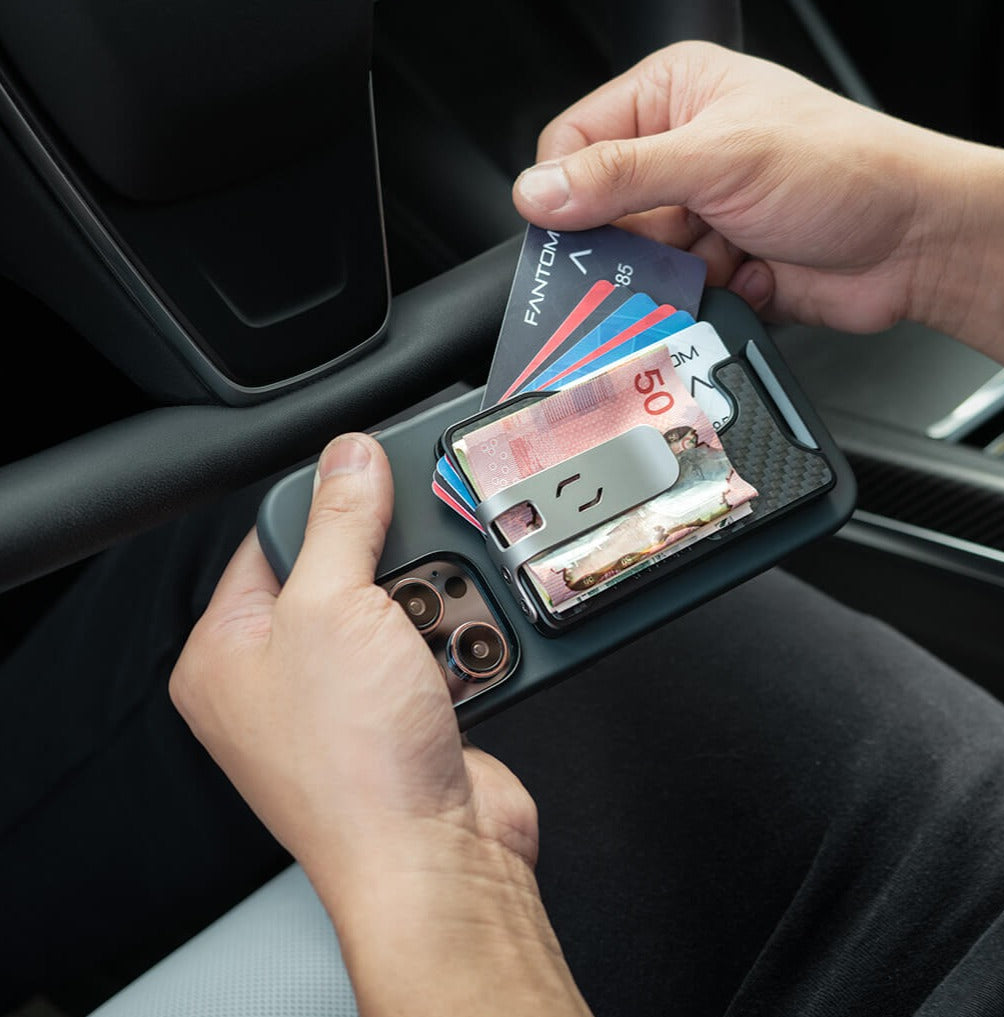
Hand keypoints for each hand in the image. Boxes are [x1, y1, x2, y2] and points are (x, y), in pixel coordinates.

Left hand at [171, 433, 535, 891]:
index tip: (374, 483)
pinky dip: (458, 647)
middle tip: (412, 574)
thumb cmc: (356, 762)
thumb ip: (342, 518)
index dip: (327, 505)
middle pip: (346, 570)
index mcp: (228, 650)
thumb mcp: (336, 606)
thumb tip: (348, 456)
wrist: (436, 858)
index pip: (272, 539)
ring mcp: (346, 700)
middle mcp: (280, 677)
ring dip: (435, 611)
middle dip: (395, 570)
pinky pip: (435, 648)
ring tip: (441, 630)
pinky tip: (463, 661)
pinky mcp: (404, 715)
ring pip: (401, 608)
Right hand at [512, 39, 1003, 429]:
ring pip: (636, 264)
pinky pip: (673, 296)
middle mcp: (680, 152)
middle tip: (666, 247)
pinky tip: (746, 275)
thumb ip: (621, 177)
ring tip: (725, 257)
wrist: (918, 243)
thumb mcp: (718, 159)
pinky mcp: (717, 267)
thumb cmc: (845, 169)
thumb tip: (540, 192)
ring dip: (675, 274)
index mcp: (673, 95)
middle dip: (633, 242)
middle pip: (602, 212)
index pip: (575, 141)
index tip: (571, 227)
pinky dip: (703, 298)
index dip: (566, 189)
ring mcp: (699, 213)